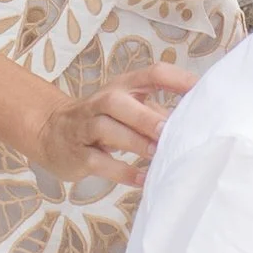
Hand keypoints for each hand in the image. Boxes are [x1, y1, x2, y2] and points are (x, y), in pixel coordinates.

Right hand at [32, 64, 197, 192]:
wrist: (50, 132)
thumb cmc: (102, 119)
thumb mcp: (128, 106)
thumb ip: (157, 111)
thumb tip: (196, 120)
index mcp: (123, 87)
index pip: (152, 74)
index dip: (178, 80)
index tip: (202, 92)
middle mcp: (102, 102)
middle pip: (119, 102)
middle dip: (145, 117)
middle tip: (169, 132)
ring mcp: (86, 128)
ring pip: (107, 129)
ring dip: (134, 142)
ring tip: (157, 154)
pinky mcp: (78, 155)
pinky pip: (100, 162)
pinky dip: (122, 171)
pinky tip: (143, 178)